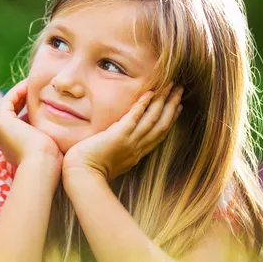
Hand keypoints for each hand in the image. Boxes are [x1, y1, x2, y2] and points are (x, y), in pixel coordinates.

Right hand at [0, 80, 62, 166]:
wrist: (43, 165)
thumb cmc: (53, 161)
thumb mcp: (53, 147)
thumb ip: (56, 138)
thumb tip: (71, 133)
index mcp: (14, 147)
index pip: (20, 123)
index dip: (30, 109)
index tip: (44, 99)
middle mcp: (4, 139)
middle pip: (13, 112)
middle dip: (24, 100)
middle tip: (38, 88)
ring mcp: (1, 130)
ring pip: (9, 105)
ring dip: (21, 92)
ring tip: (34, 83)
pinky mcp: (2, 122)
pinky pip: (8, 100)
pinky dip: (18, 91)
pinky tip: (30, 84)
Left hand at [63, 84, 182, 180]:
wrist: (82, 176)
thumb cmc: (90, 170)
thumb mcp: (112, 161)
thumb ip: (119, 151)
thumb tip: (117, 143)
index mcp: (136, 154)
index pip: (159, 134)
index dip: (170, 119)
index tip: (178, 107)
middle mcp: (137, 148)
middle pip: (161, 124)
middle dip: (172, 106)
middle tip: (180, 90)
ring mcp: (129, 141)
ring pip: (152, 119)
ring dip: (163, 101)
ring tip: (170, 86)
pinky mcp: (118, 136)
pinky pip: (134, 117)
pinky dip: (143, 104)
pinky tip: (150, 92)